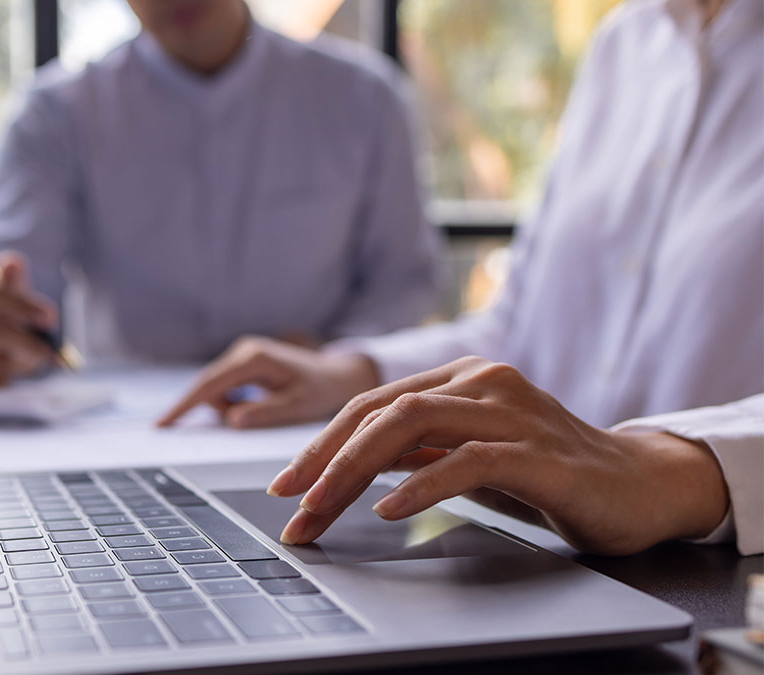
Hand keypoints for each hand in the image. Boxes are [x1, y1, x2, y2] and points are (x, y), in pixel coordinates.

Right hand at [0, 250, 57, 385]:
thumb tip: (14, 264)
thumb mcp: (8, 290)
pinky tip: (13, 373)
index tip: (51, 319)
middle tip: (50, 353)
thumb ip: (15, 281)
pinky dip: (6, 380)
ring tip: (31, 360)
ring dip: (19, 363)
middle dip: (27, 343)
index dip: (26, 308)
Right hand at [156, 336, 378, 428]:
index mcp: (253, 359)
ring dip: (229, 408)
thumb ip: (265, 413)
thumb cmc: (321, 390)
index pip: (209, 386)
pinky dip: (234, 401)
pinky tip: (257, 404)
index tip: (163, 425)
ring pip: (216, 389)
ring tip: (263, 411)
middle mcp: (243, 350)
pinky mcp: (243, 361)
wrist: (338, 374)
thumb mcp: (297, 407)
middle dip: (217, 411)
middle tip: (244, 424)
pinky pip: (225, 387)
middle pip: (208, 387)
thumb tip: (234, 420)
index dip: (184, 406)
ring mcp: (242, 353)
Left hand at [268, 356, 729, 555]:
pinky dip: (422, 482)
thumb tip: (349, 463)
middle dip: (325, 460)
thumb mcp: (465, 457)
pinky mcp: (539, 450)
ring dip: (355, 471)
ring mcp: (512, 410)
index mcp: (461, 377)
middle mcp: (482, 381)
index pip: (373, 404)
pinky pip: (468, 459)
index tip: (287, 486)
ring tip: (321, 508)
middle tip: (290, 504)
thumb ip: (416, 449)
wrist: (639, 485)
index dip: (322, 443)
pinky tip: (390, 508)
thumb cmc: (547, 472)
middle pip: (382, 411)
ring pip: (412, 424)